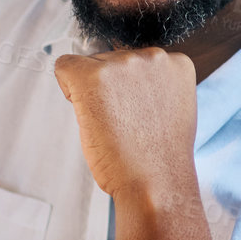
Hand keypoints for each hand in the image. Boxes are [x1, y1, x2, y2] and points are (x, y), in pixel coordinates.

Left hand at [53, 49, 197, 202]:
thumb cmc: (159, 158)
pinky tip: (86, 112)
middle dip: (108, 88)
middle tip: (121, 123)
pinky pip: (65, 66)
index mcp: (175, 63)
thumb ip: (151, 86)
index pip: (134, 59)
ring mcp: (122, 64)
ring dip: (90, 92)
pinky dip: (66, 87)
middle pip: (109, 59)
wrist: (154, 182)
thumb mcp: (169, 109)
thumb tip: (124, 81)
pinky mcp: (92, 76)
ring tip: (110, 124)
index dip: (125, 87)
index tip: (132, 111)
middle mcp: (151, 56)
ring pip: (88, 66)